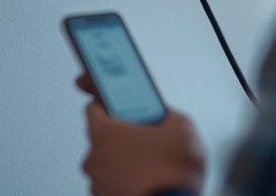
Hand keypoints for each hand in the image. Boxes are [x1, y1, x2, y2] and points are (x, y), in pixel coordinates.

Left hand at [77, 76, 204, 195]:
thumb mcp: (181, 126)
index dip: (108, 98)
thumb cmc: (170, 174)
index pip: (95, 105)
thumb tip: (161, 114)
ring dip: (128, 158)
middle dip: (126, 133)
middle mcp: (94, 158)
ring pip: (111, 161)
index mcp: (105, 133)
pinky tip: (151, 179)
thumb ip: (165, 113)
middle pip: (106, 135)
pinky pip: (115, 181)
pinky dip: (129, 179)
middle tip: (150, 135)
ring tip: (155, 163)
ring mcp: (97, 182)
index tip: (108, 93)